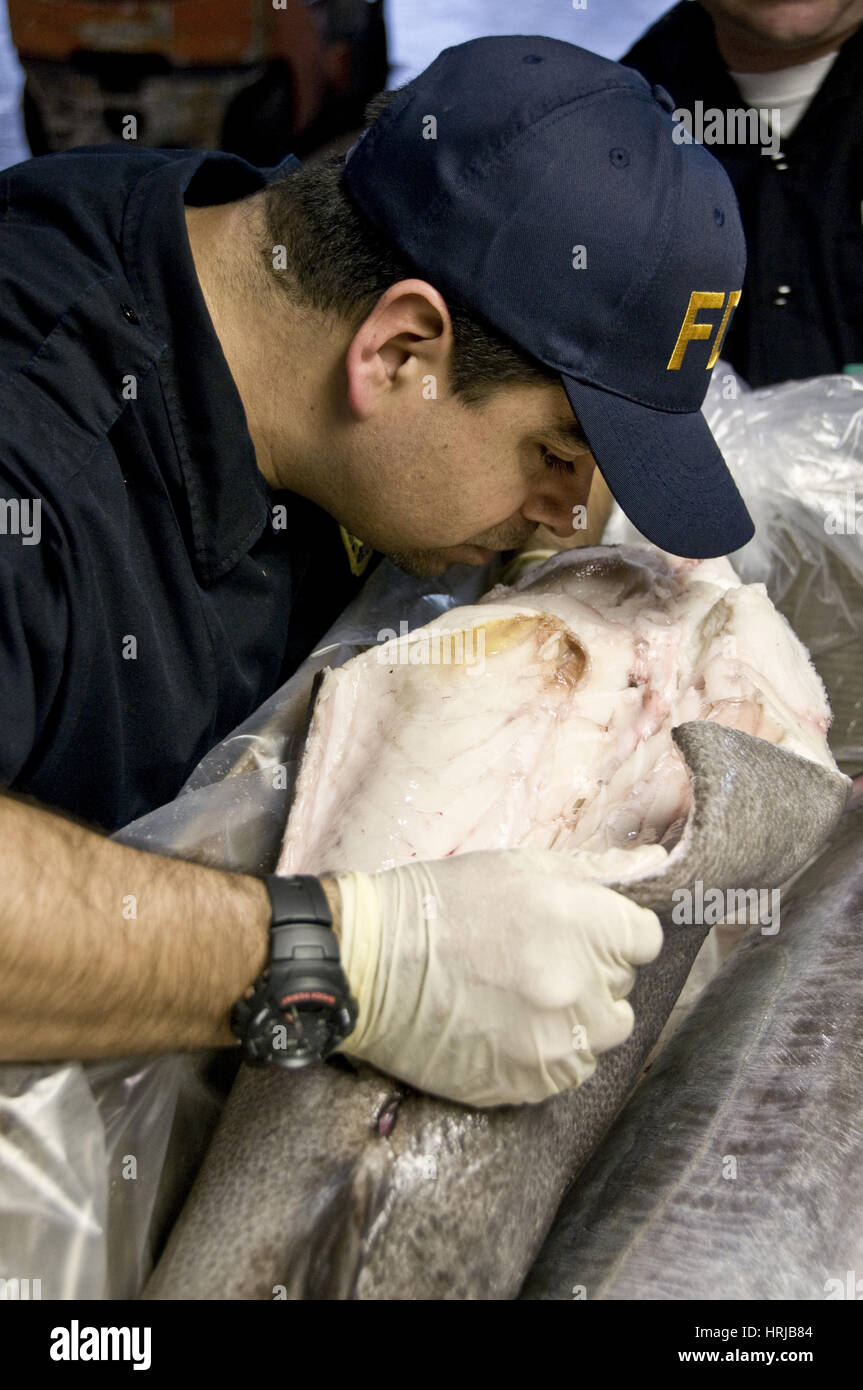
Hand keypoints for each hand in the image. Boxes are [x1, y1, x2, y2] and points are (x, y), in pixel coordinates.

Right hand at [330, 847, 661, 1106]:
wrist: (369, 961)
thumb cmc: (443, 902)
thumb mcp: (520, 866)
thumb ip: (597, 870)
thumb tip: (658, 863)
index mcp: (585, 924)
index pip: (644, 940)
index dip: (611, 935)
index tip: (577, 934)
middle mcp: (579, 986)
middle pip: (622, 991)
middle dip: (590, 976)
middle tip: (535, 961)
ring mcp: (554, 1041)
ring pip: (599, 1037)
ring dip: (573, 1021)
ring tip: (519, 998)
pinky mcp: (526, 1082)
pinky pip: (565, 1074)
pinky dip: (545, 1056)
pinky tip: (504, 1028)